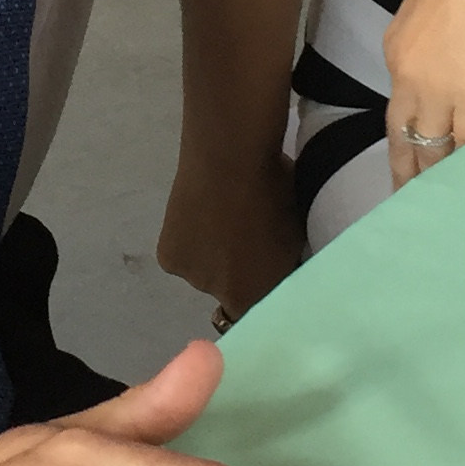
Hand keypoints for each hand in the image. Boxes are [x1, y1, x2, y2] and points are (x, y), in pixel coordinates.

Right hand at [157, 152, 304, 319]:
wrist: (229, 158)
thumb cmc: (275, 189)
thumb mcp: (294, 231)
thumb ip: (285, 260)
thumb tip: (280, 266)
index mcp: (263, 290)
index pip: (263, 306)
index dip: (263, 285)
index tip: (266, 262)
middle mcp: (226, 296)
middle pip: (231, 292)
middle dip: (236, 270)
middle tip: (242, 233)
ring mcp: (195, 280)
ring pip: (204, 274)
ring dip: (210, 255)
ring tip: (218, 216)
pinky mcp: (170, 261)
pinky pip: (182, 258)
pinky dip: (188, 242)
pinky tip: (196, 214)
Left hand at [380, 0, 464, 188]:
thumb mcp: (443, 6)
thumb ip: (440, 40)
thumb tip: (459, 59)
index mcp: (398, 45)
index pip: (398, 100)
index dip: (405, 128)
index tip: (410, 148)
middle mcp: (407, 72)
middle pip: (402, 132)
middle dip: (403, 167)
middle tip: (404, 198)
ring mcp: (437, 89)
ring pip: (428, 146)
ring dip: (431, 177)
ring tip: (432, 205)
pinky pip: (464, 144)